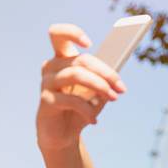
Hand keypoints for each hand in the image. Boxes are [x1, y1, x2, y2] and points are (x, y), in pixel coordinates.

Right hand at [36, 24, 126, 150]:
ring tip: (113, 98)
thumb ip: (105, 79)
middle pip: (81, 59)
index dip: (72, 33)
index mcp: (62, 59)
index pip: (58, 34)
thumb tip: (116, 76)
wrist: (64, 134)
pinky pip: (72, 100)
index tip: (89, 43)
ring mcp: (46, 83)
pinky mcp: (46, 101)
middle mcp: (51, 67)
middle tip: (121, 89)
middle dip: (106, 73)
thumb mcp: (96, 92)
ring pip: (76, 74)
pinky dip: (88, 110)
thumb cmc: (81, 108)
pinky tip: (94, 120)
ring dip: (100, 86)